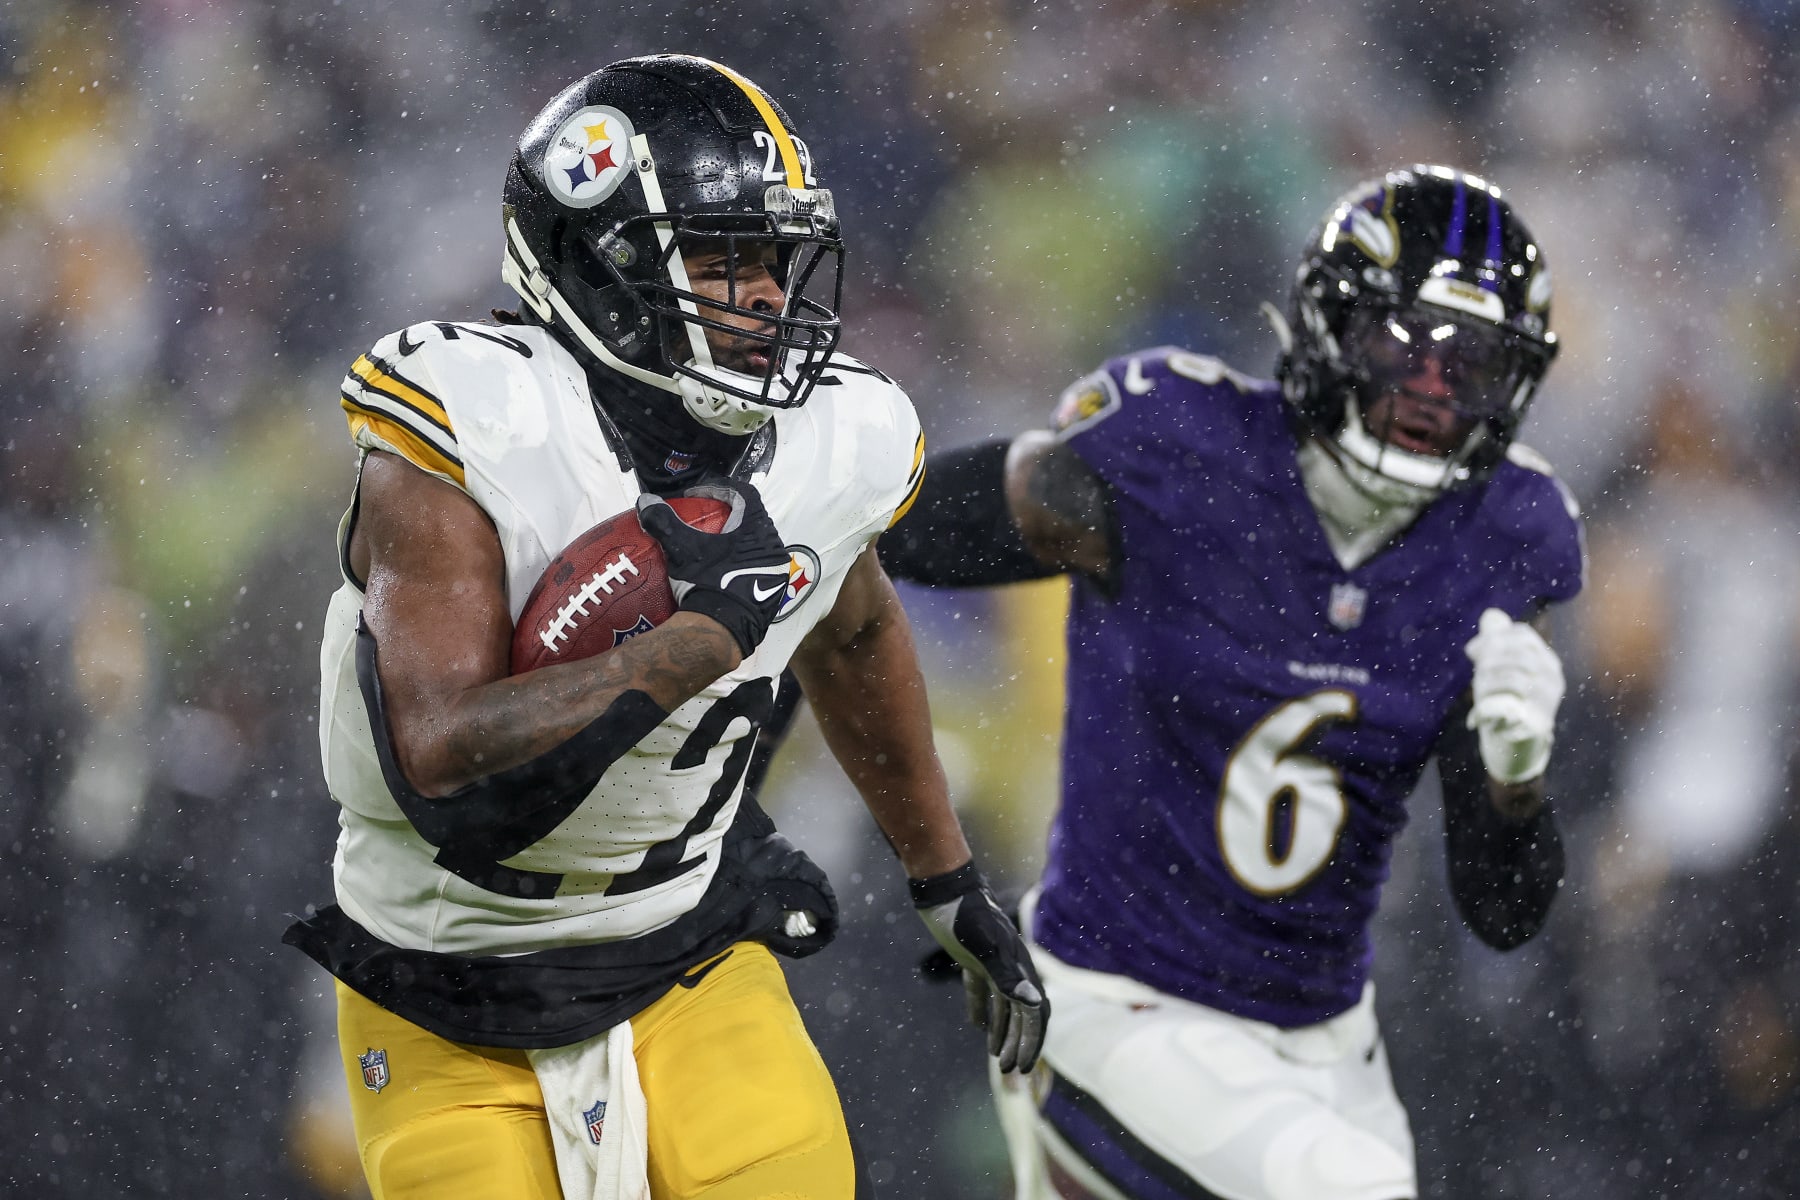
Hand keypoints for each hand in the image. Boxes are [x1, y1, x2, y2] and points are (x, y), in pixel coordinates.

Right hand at [637, 480, 789, 656]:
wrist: (722, 631)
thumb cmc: (706, 583)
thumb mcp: (682, 550)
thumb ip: (665, 522)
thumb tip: (646, 501)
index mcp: (758, 529)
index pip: (744, 494)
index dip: (720, 488)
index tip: (699, 495)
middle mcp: (774, 547)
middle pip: (751, 519)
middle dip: (728, 516)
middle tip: (703, 520)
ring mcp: (777, 571)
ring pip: (756, 544)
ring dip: (736, 540)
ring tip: (711, 546)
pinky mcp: (774, 592)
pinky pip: (758, 566)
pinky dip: (741, 562)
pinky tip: (722, 569)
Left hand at [911, 863, 1047, 1072]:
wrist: (944, 889)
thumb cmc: (965, 916)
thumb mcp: (985, 948)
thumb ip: (1010, 976)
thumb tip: (1037, 1004)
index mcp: (1020, 968)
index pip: (1035, 1013)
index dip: (1031, 1041)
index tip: (1022, 1068)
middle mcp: (1011, 967)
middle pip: (1022, 1013)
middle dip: (1017, 1043)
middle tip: (1008, 1072)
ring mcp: (991, 962)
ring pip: (1004, 1005)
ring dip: (1002, 1031)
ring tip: (995, 1056)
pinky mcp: (971, 958)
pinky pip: (982, 990)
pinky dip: (981, 1009)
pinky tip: (976, 1026)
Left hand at [1464, 608, 1563, 783]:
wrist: (1518, 745)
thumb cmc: (1509, 700)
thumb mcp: (1503, 668)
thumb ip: (1498, 641)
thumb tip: (1491, 615)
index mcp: (1547, 661)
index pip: (1522, 634)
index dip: (1494, 637)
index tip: (1474, 651)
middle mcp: (1552, 678)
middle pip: (1515, 654)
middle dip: (1488, 662)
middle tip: (1475, 676)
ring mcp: (1547, 702)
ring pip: (1511, 679)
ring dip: (1485, 686)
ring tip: (1477, 696)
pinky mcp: (1536, 725)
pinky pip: (1507, 710)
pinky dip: (1485, 712)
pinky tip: (1474, 719)